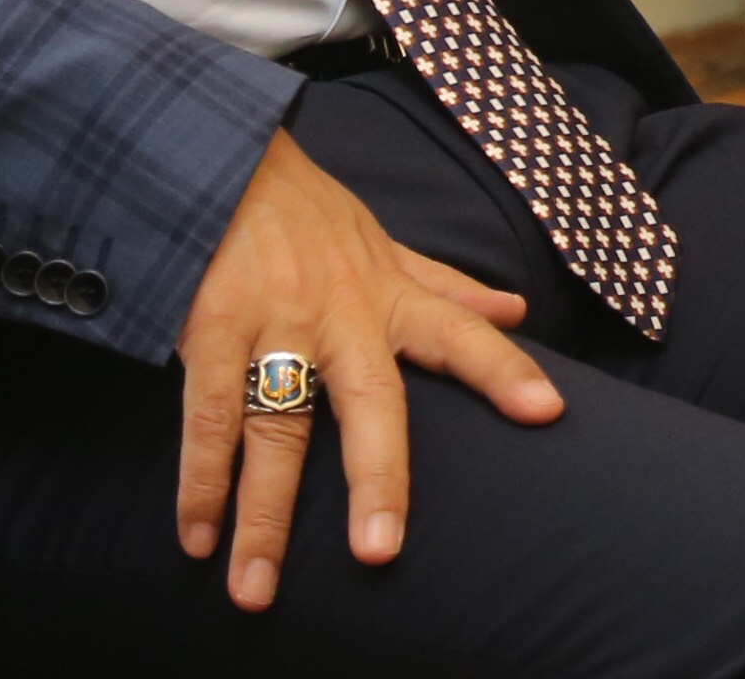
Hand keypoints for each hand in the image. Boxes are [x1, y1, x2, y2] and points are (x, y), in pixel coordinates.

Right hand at [172, 129, 561, 609]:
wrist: (217, 156)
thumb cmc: (304, 211)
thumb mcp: (383, 241)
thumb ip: (445, 287)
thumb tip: (516, 308)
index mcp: (387, 295)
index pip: (460, 332)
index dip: (503, 368)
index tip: (548, 411)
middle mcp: (340, 314)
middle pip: (368, 405)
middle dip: (376, 478)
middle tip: (380, 551)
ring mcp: (275, 322)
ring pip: (275, 431)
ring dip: (262, 515)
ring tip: (256, 588)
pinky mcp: (210, 327)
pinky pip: (206, 416)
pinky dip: (200, 480)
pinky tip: (197, 536)